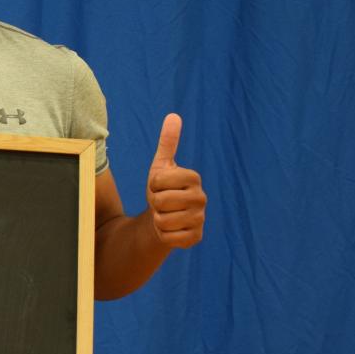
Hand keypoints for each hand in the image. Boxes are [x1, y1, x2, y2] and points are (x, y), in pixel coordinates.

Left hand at [146, 114, 205, 248]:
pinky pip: (169, 237)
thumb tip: (173, 115)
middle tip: (161, 202)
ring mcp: (200, 219)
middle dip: (154, 203)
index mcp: (193, 178)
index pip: (159, 181)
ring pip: (163, 221)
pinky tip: (170, 229)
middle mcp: (201, 198)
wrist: (163, 217)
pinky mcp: (195, 238)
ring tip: (165, 215)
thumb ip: (168, 143)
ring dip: (158, 219)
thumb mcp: (161, 166)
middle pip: (160, 201)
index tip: (160, 186)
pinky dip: (163, 234)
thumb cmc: (162, 189)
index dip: (153, 185)